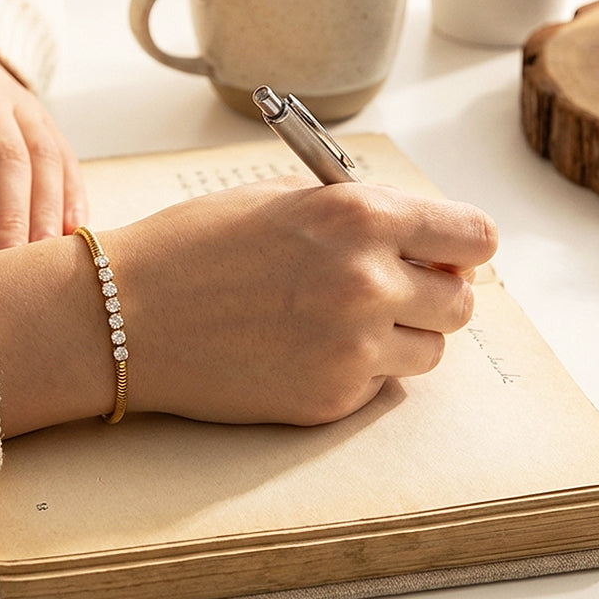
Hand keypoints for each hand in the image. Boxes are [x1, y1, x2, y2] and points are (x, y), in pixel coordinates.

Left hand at [0, 28, 86, 254]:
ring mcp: (16, 98)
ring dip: (48, 212)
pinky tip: (71, 234)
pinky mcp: (41, 112)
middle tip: (10, 271)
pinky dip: (71, 196)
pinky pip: (64, 154)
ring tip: (42, 262)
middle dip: (11, 220)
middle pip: (6, 159)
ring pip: (42, 157)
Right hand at [0, 177, 497, 434]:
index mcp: (360, 216)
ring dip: (401, 335)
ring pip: (429, 350)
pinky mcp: (332, 400)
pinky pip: (379, 385)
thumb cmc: (193, 246)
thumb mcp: (281, 198)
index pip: (474, 235)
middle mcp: (369, 282)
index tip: (451, 250)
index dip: (464, 243)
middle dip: (433, 291)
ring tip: (342, 321)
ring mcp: (353, 349)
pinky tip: (305, 349)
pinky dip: (358, 369)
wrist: (124, 315)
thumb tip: (416, 234)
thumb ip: (358, 212)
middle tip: (391, 287)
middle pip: (461, 300)